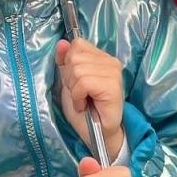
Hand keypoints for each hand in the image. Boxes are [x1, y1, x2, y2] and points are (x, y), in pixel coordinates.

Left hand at [55, 39, 126, 158]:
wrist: (98, 134)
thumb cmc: (84, 110)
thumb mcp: (68, 82)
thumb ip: (65, 62)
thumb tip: (62, 43)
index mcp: (101, 57)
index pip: (77, 44)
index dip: (68, 64)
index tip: (75, 83)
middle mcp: (111, 61)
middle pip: (74, 57)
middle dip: (70, 79)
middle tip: (79, 95)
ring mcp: (114, 72)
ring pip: (78, 69)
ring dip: (74, 90)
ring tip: (82, 101)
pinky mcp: (113, 86)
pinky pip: (84, 82)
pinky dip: (78, 97)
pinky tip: (85, 105)